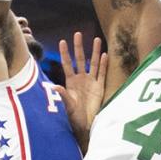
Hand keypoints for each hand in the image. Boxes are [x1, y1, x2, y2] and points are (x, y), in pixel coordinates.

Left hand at [53, 32, 107, 150]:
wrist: (86, 125)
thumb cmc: (74, 117)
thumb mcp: (67, 106)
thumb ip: (63, 95)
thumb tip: (55, 86)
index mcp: (70, 82)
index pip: (67, 64)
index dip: (65, 53)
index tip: (62, 41)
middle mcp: (81, 79)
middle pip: (80, 59)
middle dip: (79, 47)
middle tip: (78, 33)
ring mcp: (91, 82)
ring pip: (93, 63)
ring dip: (95, 52)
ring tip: (96, 39)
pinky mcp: (100, 87)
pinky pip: (102, 73)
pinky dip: (103, 64)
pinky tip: (105, 54)